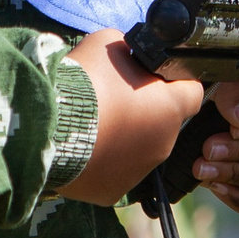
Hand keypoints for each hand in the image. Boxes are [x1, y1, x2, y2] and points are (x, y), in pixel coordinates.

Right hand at [58, 30, 206, 206]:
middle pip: (162, 123)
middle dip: (144, 112)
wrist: (47, 126)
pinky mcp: (112, 192)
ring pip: (138, 150)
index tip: (151, 78)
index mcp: (171, 107)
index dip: (174, 82)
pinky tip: (81, 149)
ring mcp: (139, 172)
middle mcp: (164, 144)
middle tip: (111, 100)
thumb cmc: (84, 81)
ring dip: (123, 138)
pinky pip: (113, 172)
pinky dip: (102, 162)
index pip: (192, 92)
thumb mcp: (111, 45)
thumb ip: (131, 53)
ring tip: (92, 126)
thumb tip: (131, 57)